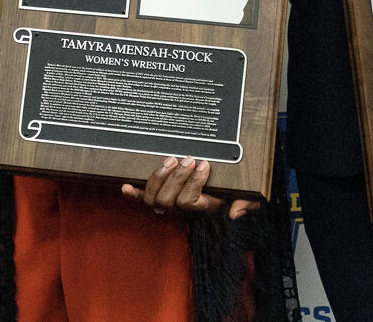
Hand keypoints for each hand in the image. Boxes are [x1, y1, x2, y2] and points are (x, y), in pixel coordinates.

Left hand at [120, 156, 257, 219]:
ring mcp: (169, 202)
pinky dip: (133, 194)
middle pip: (167, 200)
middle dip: (176, 178)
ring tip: (171, 160)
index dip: (193, 183)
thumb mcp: (248, 197)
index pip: (188, 202)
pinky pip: (142, 199)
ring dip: (159, 178)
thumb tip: (235, 212)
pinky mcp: (160, 195)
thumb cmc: (236, 191)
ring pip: (153, 198)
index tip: (204, 164)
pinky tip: (124, 186)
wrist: (225, 190)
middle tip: (188, 159)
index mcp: (202, 208)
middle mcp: (182, 209)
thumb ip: (246, 204)